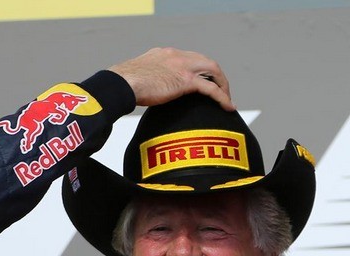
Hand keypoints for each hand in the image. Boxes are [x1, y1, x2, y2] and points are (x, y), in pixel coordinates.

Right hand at [110, 48, 232, 109]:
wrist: (121, 84)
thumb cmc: (124, 85)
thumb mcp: (139, 77)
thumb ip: (150, 81)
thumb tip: (148, 94)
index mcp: (165, 54)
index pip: (190, 58)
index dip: (201, 70)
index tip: (204, 83)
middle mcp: (176, 55)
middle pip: (205, 61)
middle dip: (217, 76)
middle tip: (221, 92)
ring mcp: (182, 66)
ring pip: (213, 70)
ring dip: (223, 85)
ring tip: (227, 100)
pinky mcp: (185, 80)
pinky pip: (211, 88)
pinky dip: (222, 97)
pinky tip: (228, 107)